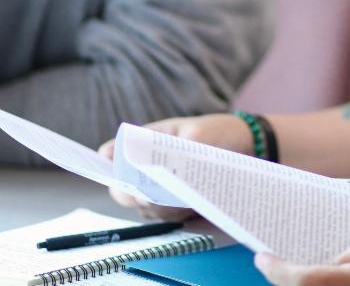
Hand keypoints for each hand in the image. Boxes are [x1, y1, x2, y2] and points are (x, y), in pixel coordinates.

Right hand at [98, 113, 254, 220]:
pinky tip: (193, 206)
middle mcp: (146, 167)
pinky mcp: (176, 205)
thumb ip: (178, 153)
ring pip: (145, 208)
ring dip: (159, 207)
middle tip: (150, 195)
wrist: (245, 147)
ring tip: (184, 198)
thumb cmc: (217, 132)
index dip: (104, 164)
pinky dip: (176, 215)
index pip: (112, 154)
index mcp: (145, 142)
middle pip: (123, 190)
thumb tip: (164, 175)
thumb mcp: (198, 135)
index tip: (108, 168)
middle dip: (134, 195)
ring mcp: (159, 188)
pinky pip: (167, 217)